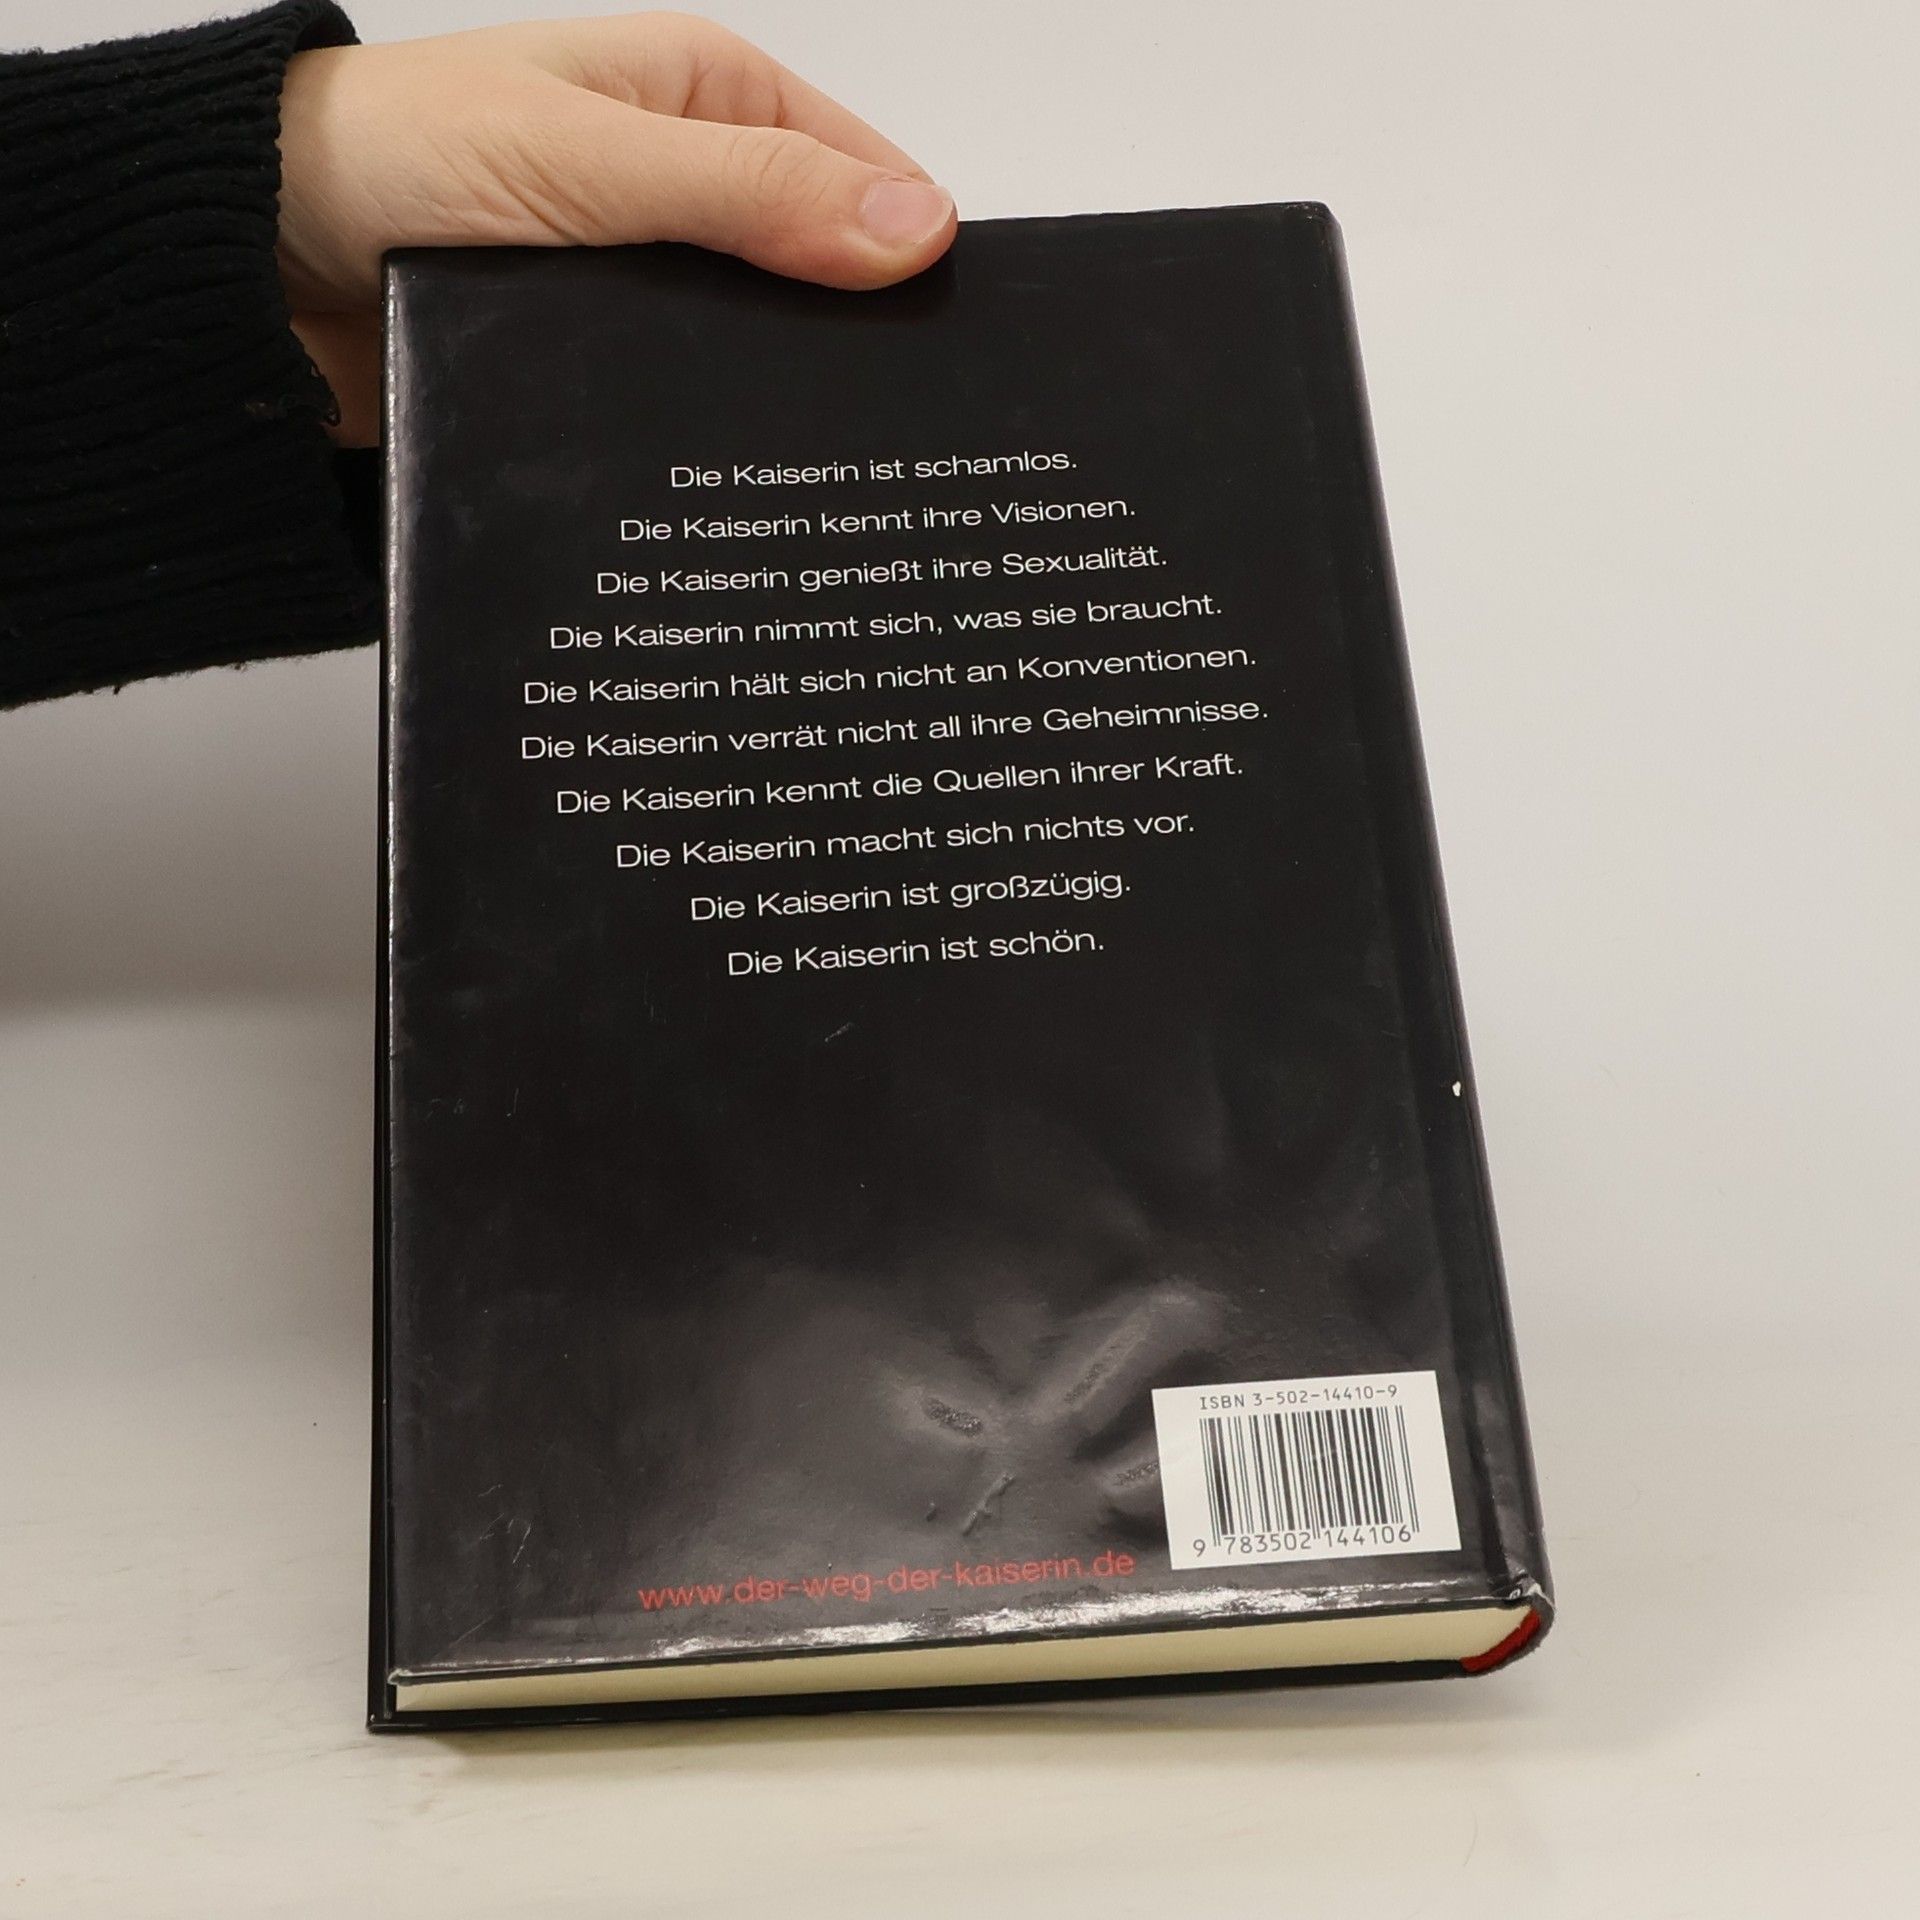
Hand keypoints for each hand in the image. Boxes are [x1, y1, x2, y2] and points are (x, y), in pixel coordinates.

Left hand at [275, 12, 955, 443]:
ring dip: (777, 406)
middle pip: (820, 278)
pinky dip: (712, 443)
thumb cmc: (393, 158)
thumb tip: (915, 229)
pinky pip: (686, 412)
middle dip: (853, 344)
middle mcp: (687, 192)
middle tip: (902, 437)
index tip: (956, 340)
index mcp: (705, 99)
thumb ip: (750, 193)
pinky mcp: (598, 369)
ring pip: (755, 357)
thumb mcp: (592, 161)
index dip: (912, 253)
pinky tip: (739, 487)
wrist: (247, 263)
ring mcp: (645, 289)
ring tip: (832, 478)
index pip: (862, 177)